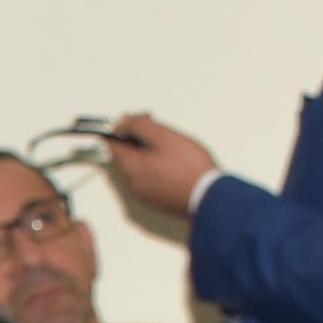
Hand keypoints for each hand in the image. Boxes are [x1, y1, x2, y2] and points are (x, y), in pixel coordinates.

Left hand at [97, 115, 220, 220]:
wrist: (209, 198)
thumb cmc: (189, 167)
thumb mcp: (164, 137)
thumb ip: (140, 126)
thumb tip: (124, 121)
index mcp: (130, 167)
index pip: (112, 143)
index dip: (123, 127)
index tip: (138, 120)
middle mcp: (132, 184)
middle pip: (127, 156)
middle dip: (138, 139)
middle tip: (160, 131)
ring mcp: (144, 196)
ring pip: (139, 168)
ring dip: (149, 154)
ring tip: (171, 148)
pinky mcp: (157, 202)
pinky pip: (150, 180)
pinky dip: (156, 169)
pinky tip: (174, 165)